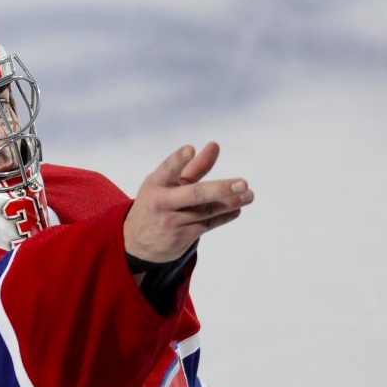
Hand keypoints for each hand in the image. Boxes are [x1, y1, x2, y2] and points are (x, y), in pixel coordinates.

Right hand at [123, 142, 253, 263]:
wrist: (138, 241)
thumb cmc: (158, 201)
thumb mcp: (168, 183)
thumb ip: (194, 166)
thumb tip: (215, 145)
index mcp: (156, 183)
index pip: (167, 169)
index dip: (178, 160)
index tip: (190, 148)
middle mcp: (162, 202)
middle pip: (194, 194)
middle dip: (220, 189)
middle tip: (243, 183)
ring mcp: (171, 222)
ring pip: (206, 211)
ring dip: (231, 203)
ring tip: (249, 195)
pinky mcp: (181, 237)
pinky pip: (207, 225)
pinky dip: (224, 216)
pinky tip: (237, 209)